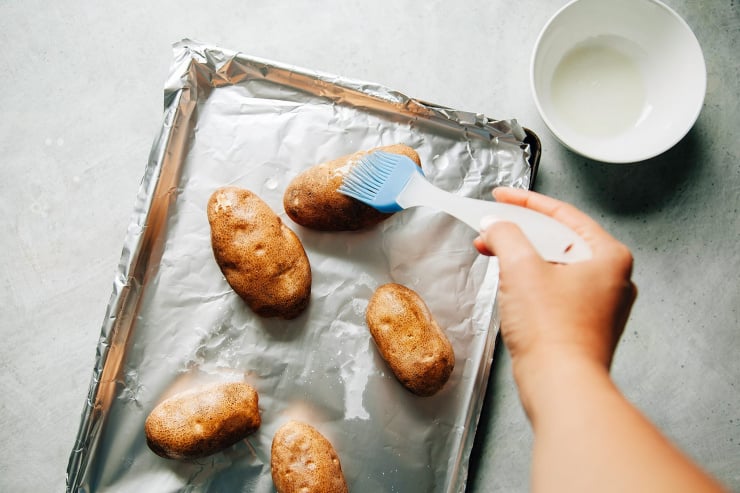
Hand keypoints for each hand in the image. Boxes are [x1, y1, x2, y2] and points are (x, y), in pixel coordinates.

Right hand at [474, 187, 636, 378]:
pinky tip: (507, 280)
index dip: (525, 202)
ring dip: (521, 255)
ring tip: (491, 250)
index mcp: (609, 256)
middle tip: (490, 225)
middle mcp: (612, 278)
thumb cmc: (553, 331)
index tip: (501, 196)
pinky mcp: (583, 323)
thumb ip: (505, 235)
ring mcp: (599, 303)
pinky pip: (554, 288)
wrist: (560, 385)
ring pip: (555, 264)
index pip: (563, 215)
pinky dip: (530, 279)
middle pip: (558, 239)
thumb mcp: (521, 268)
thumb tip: (494, 224)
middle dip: (519, 231)